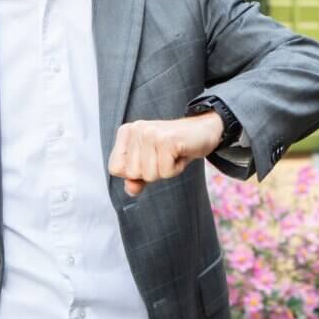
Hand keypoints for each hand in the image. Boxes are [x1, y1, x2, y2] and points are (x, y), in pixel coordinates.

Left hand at [107, 112, 222, 195]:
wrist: (204, 130)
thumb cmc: (175, 147)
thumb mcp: (151, 163)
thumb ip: (136, 178)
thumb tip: (131, 189)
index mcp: (127, 132)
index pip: (115, 168)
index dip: (134, 172)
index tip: (151, 158)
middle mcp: (136, 129)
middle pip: (132, 173)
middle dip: (152, 172)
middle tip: (165, 156)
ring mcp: (150, 133)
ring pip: (149, 174)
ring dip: (166, 170)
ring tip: (173, 154)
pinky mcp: (167, 139)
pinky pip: (165, 172)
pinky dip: (177, 168)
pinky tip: (181, 153)